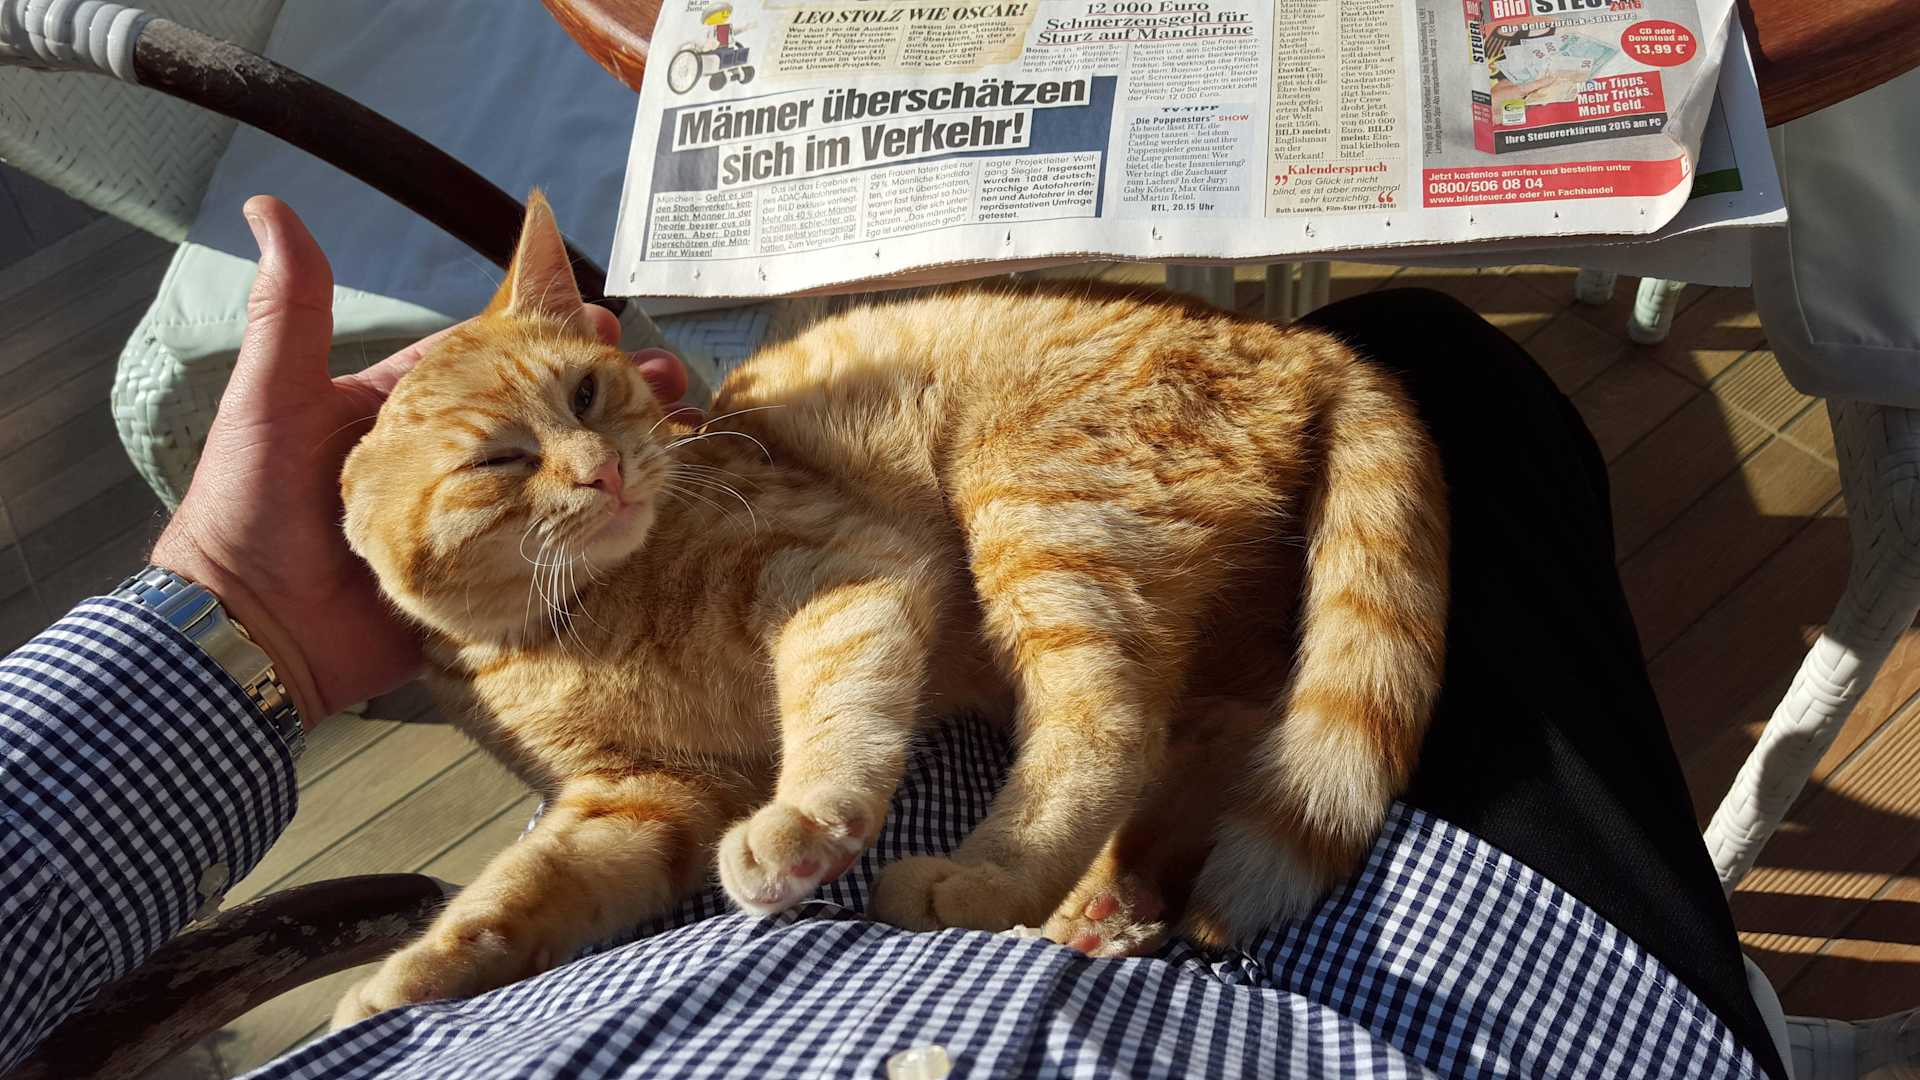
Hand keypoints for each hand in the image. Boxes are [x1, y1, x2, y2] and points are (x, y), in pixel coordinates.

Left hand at [150, 196, 689, 727]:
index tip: (601, 319)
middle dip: (609, 395)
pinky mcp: (486, 584)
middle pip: (547, 419)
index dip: (550, 339)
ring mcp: (476, 525)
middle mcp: (454, 465)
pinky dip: (606, 533)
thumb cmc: (248, 509)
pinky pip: (556, 553)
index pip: (497, 363)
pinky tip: (654, 512)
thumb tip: (270, 209)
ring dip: (621, 457)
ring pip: (564, 481)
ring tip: (675, 433)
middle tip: (663, 376)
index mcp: (411, 416)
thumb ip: (290, 313)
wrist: (248, 631)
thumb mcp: (271, 400)